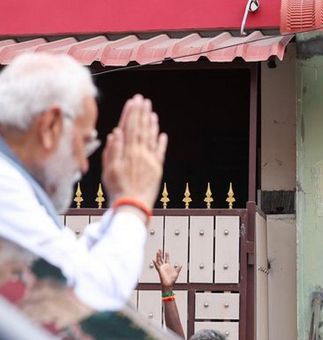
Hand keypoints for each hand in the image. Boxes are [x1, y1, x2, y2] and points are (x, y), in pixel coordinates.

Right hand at [102, 95, 167, 209]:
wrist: (132, 205)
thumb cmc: (117, 188)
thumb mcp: (108, 169)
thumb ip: (112, 150)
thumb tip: (115, 132)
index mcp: (126, 151)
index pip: (128, 127)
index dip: (130, 113)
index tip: (133, 102)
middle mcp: (139, 153)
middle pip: (141, 129)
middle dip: (141, 113)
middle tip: (143, 100)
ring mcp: (150, 160)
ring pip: (151, 137)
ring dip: (151, 124)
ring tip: (152, 112)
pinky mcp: (157, 168)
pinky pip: (160, 151)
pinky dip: (161, 141)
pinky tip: (162, 133)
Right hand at [153, 249, 181, 290]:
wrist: (169, 284)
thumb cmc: (172, 280)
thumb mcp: (177, 272)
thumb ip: (178, 268)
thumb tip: (181, 265)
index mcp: (168, 266)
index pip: (167, 259)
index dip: (167, 255)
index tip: (167, 252)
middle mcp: (164, 267)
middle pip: (161, 259)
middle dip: (161, 254)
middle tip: (160, 249)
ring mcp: (161, 268)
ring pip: (159, 261)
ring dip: (158, 256)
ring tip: (157, 252)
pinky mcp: (160, 271)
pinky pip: (157, 266)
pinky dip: (155, 263)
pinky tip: (153, 260)